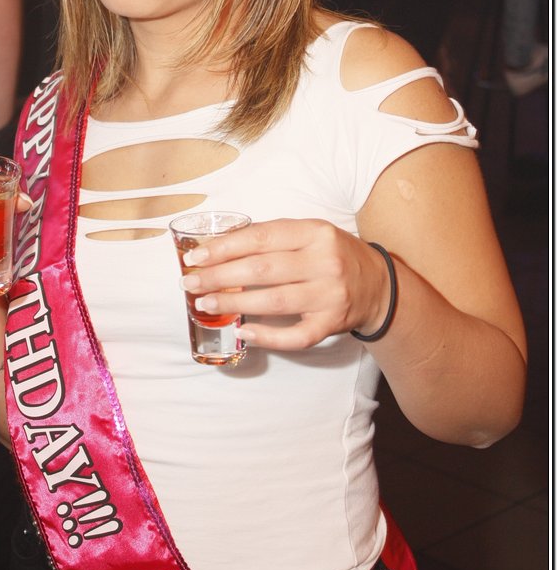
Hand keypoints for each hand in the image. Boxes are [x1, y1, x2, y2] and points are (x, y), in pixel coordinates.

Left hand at [179, 219, 390, 349]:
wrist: (378, 284)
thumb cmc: (333, 255)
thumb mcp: (310, 233)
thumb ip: (273, 237)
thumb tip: (220, 247)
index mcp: (315, 232)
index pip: (260, 238)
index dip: (224, 248)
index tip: (196, 257)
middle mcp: (324, 262)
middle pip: (262, 270)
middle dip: (220, 277)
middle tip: (191, 283)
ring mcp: (329, 295)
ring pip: (274, 302)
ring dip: (234, 304)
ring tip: (205, 304)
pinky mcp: (331, 324)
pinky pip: (295, 336)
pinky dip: (267, 337)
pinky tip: (243, 332)